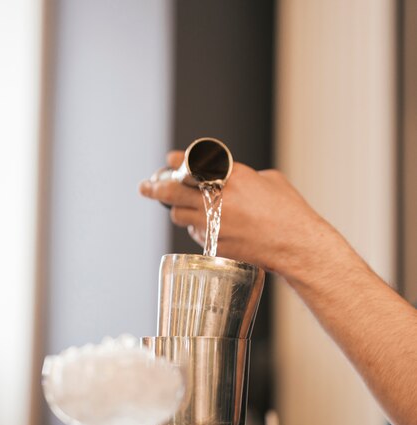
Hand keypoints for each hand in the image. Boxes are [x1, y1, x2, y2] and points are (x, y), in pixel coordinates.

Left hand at [139, 152, 322, 276]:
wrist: (295, 244)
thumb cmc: (288, 211)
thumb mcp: (268, 180)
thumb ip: (243, 177)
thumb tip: (232, 180)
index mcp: (231, 176)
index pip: (190, 162)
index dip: (175, 162)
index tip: (169, 161)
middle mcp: (217, 198)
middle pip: (172, 191)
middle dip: (154, 187)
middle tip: (146, 186)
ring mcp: (213, 223)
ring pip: (178, 215)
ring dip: (177, 209)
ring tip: (179, 207)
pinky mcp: (214, 244)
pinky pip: (195, 234)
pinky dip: (197, 228)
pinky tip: (207, 226)